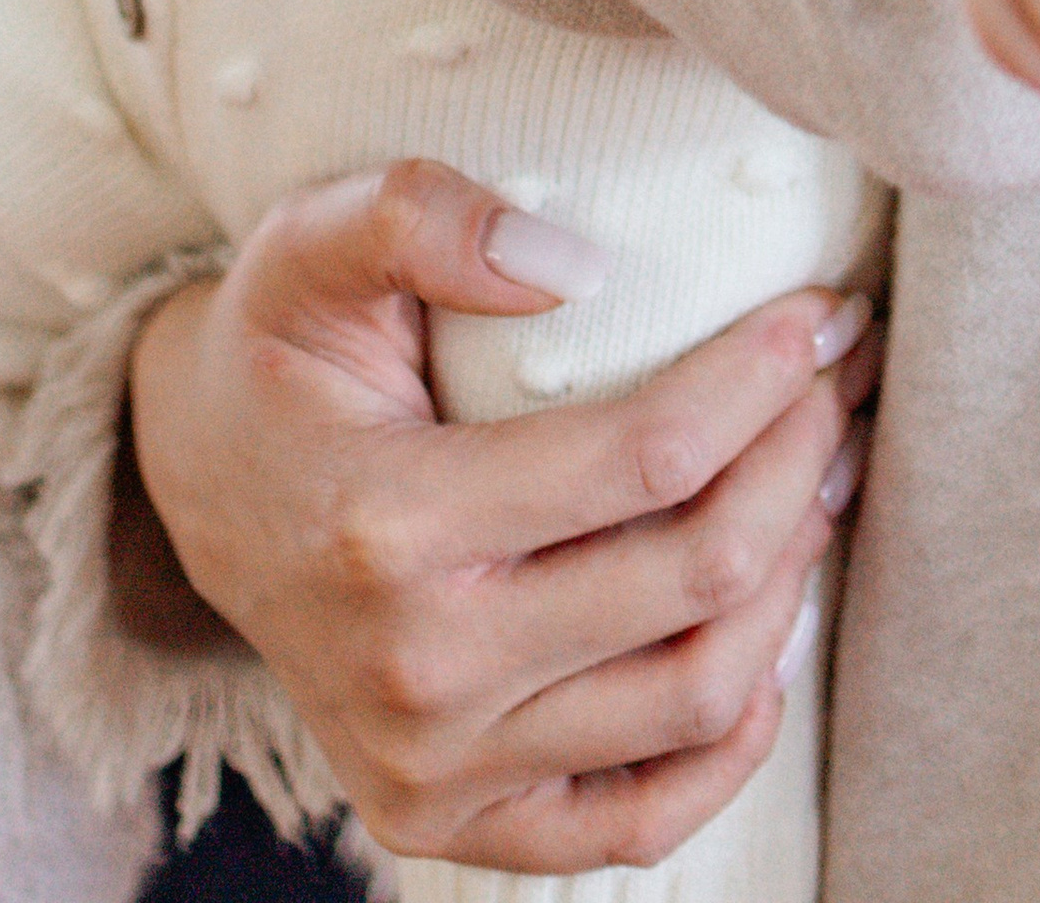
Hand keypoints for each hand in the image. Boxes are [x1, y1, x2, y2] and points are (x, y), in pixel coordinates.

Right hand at [128, 158, 876, 871]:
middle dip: (800, 460)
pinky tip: (770, 631)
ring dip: (793, 581)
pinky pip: (635, 824)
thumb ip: (418, 214)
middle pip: (694, 580)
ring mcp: (433, 768)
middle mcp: (414, 673)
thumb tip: (573, 258)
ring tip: (824, 474)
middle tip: (844, 380)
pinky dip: (730, 742)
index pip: (645, 461)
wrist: (195, 490)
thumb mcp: (307, 241)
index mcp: (386, 526)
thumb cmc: (278, 348)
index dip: (761, 380)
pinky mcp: (448, 822)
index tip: (824, 312)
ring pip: (692, 698)